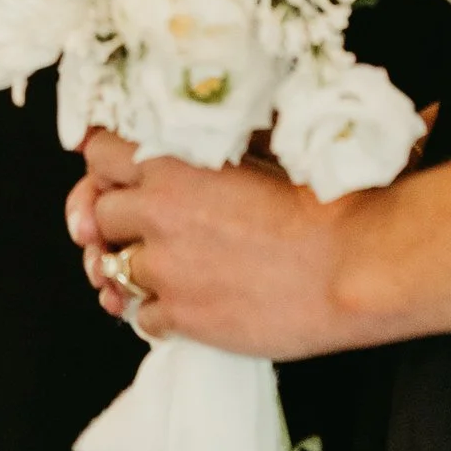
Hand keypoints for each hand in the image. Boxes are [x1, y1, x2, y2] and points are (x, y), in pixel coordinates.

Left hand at [63, 126, 372, 361]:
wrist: (352, 266)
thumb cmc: (321, 200)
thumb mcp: (260, 146)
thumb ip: (211, 141)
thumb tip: (195, 133)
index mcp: (171, 164)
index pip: (98, 154)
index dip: (108, 164)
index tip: (118, 173)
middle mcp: (156, 215)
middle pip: (98, 213)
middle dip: (118, 217)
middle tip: (147, 224)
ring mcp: (165, 271)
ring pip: (112, 268)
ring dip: (134, 267)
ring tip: (167, 267)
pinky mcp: (182, 317)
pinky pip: (141, 316)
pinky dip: (157, 310)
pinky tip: (186, 300)